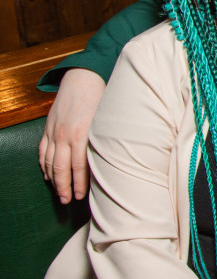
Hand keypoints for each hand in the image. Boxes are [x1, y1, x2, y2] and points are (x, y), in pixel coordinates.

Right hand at [39, 68, 105, 202]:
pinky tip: (48, 175)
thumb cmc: (102, 99)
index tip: (82, 196)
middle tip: (67, 201)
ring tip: (59, 193)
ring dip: (53, 180)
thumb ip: (106, 141)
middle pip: (61, 168)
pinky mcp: (48, 127)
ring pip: (49, 162)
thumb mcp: (108, 121)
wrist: (83, 78)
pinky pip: (42, 151)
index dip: (80, 183)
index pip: (79, 166)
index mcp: (83, 133)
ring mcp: (54, 131)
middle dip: (64, 187)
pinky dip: (44, 165)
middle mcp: (66, 134)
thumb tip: (112, 163)